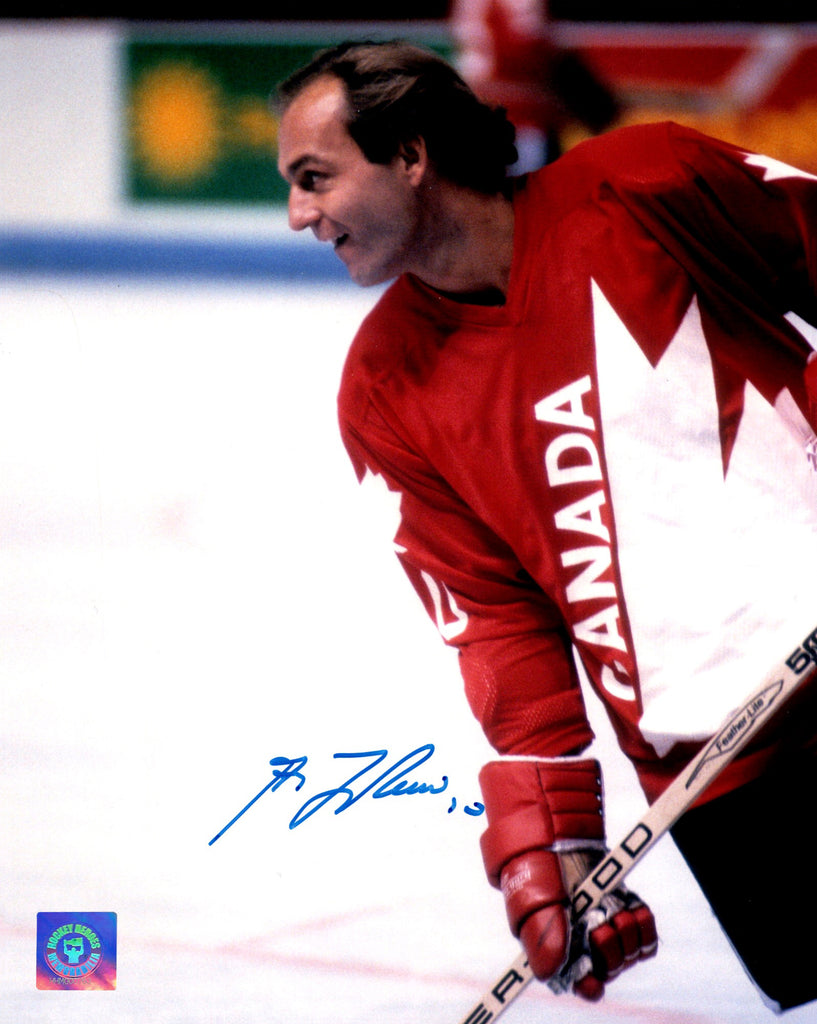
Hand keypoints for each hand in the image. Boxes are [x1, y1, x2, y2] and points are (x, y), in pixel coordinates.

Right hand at [479, 758, 656, 1000]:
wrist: (549, 792)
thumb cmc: (529, 833)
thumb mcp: (525, 878)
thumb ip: (536, 923)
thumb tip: (548, 972)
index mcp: (544, 929)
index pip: (569, 978)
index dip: (583, 982)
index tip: (593, 977)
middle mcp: (572, 924)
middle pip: (602, 966)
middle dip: (608, 952)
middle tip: (600, 923)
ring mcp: (596, 908)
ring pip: (625, 950)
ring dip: (628, 937)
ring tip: (618, 912)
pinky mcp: (617, 891)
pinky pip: (642, 929)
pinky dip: (643, 923)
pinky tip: (634, 907)